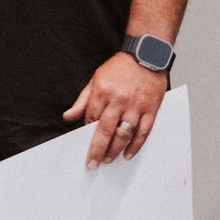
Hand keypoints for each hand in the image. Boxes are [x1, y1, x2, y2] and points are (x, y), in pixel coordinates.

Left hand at [62, 51, 168, 166]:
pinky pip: (143, 132)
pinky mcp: (151, 110)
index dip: (87, 134)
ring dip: (115, 151)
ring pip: (124, 134)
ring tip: (109, 160)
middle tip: (93, 164)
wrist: (146, 55)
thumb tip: (68, 117)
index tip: (84, 146)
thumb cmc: (120, 68)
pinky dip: (136, 146)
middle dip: (98, 150)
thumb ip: (82, 101)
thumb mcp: (95, 79)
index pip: (91, 119)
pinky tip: (128, 154)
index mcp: (102, 92)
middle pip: (106, 131)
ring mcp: (136, 106)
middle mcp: (119, 101)